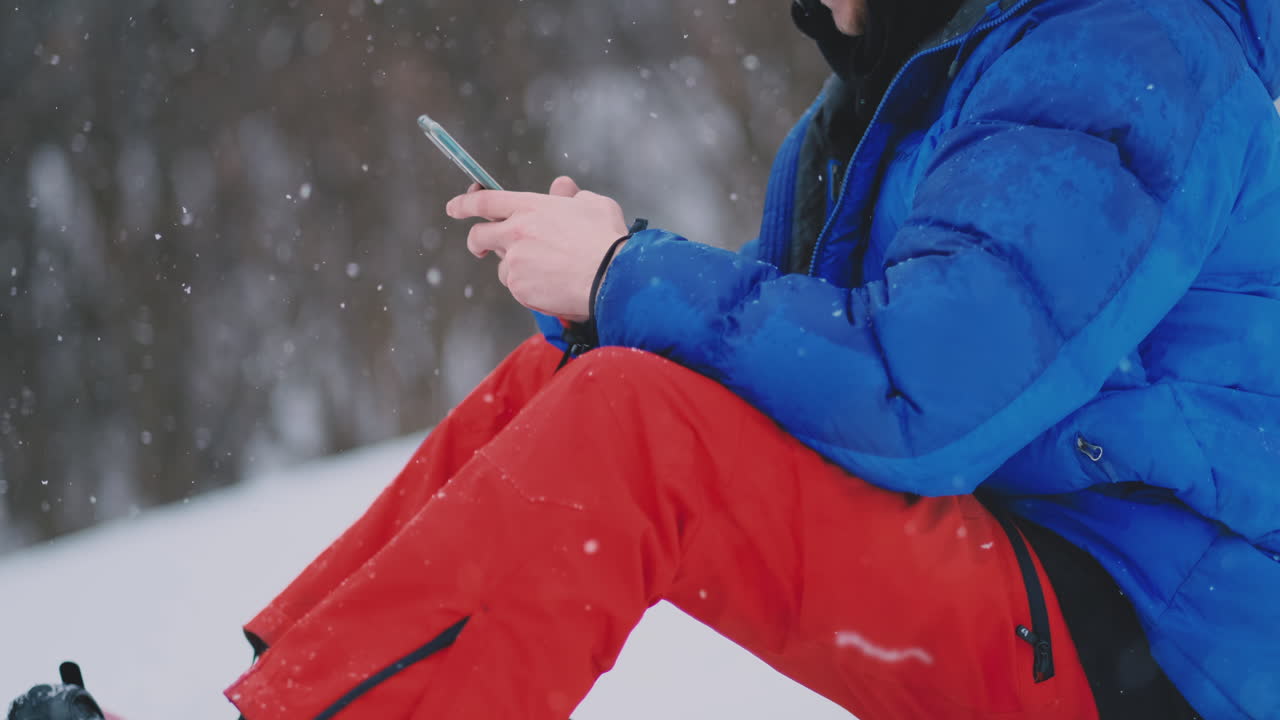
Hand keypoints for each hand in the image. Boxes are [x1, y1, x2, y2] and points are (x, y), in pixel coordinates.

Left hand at [446, 176, 628, 322]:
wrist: (611, 277)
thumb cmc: (606, 239)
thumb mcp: (593, 204)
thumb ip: (571, 195)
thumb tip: (562, 188)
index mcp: (530, 207)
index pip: (485, 201)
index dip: (465, 203)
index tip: (454, 208)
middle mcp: (516, 233)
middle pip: (478, 236)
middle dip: (476, 242)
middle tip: (481, 247)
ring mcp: (515, 263)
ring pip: (502, 267)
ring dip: (515, 268)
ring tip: (546, 271)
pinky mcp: (520, 289)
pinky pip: (517, 288)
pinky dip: (529, 288)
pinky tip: (552, 286)